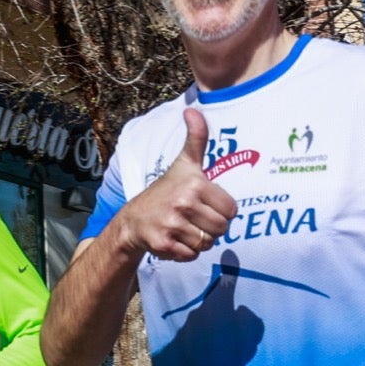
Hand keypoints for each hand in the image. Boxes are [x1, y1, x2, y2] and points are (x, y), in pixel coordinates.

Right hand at [114, 107, 236, 260]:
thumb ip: (196, 139)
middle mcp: (184, 203)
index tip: (205, 205)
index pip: (231, 210)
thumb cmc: (166, 190)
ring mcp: (172, 225)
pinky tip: (175, 239)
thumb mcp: (184, 163)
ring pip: (207, 244)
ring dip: (199, 241)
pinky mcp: (164, 245)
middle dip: (211, 228)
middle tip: (195, 219)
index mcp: (195, 184)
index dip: (221, 211)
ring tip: (184, 229)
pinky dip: (185, 252)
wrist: (134, 219)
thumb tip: (193, 110)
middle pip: (221, 229)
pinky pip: (191, 256)